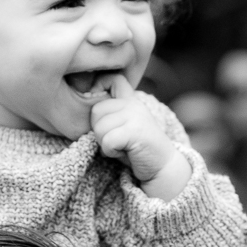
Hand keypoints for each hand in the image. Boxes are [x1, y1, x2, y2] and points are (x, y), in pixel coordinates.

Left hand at [90, 74, 190, 199]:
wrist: (162, 167)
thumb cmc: (137, 149)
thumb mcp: (122, 127)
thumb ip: (109, 115)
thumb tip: (84, 105)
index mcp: (130, 100)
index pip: (113, 79)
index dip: (99, 88)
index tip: (102, 110)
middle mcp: (133, 103)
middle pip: (96, 111)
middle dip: (99, 131)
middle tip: (116, 140)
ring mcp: (135, 115)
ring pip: (99, 128)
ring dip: (105, 143)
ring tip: (122, 146)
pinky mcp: (135, 131)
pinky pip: (107, 141)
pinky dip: (111, 152)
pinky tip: (125, 152)